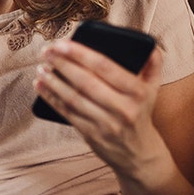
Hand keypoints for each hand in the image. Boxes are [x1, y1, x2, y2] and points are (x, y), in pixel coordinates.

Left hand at [34, 38, 167, 174]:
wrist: (139, 152)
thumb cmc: (141, 111)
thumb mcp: (153, 87)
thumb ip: (153, 62)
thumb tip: (147, 41)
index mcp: (138, 92)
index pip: (105, 67)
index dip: (81, 53)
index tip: (62, 43)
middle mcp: (123, 108)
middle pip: (86, 82)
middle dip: (62, 64)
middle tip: (46, 51)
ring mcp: (107, 123)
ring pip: (74, 98)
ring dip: (53, 81)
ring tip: (41, 67)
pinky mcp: (92, 135)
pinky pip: (67, 113)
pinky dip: (51, 98)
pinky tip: (40, 85)